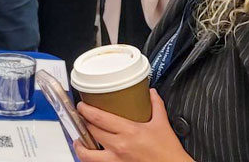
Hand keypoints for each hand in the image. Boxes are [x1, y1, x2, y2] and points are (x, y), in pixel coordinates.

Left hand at [73, 89, 193, 161]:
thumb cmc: (168, 152)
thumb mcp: (162, 125)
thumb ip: (156, 106)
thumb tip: (152, 93)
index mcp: (129, 131)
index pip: (99, 117)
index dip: (85, 110)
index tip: (82, 106)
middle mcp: (119, 146)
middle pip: (91, 131)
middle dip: (83, 123)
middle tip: (82, 118)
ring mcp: (116, 161)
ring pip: (87, 154)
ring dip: (80, 146)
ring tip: (79, 140)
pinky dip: (90, 159)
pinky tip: (91, 154)